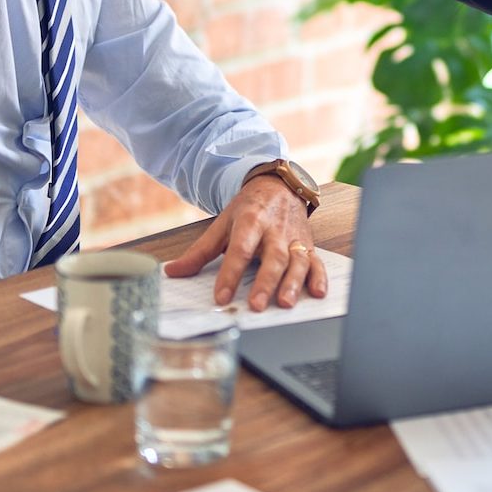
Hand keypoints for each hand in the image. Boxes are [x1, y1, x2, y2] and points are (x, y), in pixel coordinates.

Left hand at [163, 178, 327, 311]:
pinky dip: (319, 277)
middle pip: (273, 257)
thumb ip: (200, 251)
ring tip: (285, 303)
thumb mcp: (222, 224)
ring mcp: (294, 238)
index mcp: (251, 221)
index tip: (221, 297)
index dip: (230, 274)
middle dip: (265, 282)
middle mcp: (275, 230)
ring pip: (297, 261)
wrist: (279, 186)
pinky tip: (318, 292)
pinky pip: (317, 261)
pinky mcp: (308, 245)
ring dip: (293, 282)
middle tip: (256, 304)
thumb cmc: (250, 208)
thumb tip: (173, 272)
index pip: (239, 249)